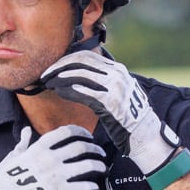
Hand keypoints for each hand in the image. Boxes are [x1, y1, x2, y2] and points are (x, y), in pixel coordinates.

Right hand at [0, 125, 105, 189]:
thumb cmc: (1, 184)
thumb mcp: (11, 159)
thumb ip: (22, 144)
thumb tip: (25, 131)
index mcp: (39, 148)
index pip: (66, 132)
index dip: (81, 132)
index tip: (87, 136)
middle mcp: (52, 159)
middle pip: (82, 146)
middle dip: (94, 148)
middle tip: (99, 152)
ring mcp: (59, 176)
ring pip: (89, 165)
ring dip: (99, 166)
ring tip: (102, 169)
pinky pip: (86, 187)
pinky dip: (94, 187)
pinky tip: (95, 189)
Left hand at [39, 46, 180, 178]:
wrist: (145, 134)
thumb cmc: (126, 118)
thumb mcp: (116, 93)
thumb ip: (100, 83)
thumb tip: (75, 80)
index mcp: (117, 69)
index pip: (86, 56)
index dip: (65, 59)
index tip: (52, 68)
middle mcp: (117, 74)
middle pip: (81, 61)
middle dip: (59, 66)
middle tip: (44, 74)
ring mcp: (115, 86)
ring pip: (80, 74)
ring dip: (60, 77)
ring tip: (48, 83)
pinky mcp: (110, 102)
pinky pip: (84, 92)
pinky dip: (68, 90)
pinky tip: (58, 92)